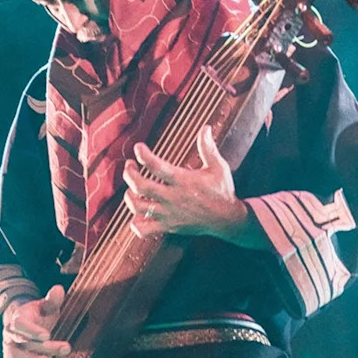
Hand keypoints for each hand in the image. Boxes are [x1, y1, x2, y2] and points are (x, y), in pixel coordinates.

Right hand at [1, 285, 69, 357]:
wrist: (23, 320)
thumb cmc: (39, 314)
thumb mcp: (46, 305)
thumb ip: (52, 300)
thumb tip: (58, 289)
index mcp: (19, 318)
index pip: (21, 324)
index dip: (32, 330)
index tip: (46, 335)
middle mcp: (10, 334)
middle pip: (24, 342)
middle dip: (44, 346)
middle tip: (65, 348)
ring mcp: (9, 348)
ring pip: (15, 356)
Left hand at [123, 125, 249, 240]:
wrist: (227, 219)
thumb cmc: (222, 191)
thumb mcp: (218, 167)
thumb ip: (208, 147)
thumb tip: (205, 127)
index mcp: (183, 181)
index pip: (156, 166)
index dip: (143, 155)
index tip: (138, 147)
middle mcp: (172, 198)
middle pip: (140, 186)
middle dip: (129, 173)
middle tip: (129, 165)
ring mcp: (169, 214)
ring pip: (138, 207)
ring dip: (129, 196)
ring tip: (132, 188)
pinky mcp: (168, 227)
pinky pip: (144, 230)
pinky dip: (136, 223)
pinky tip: (139, 214)